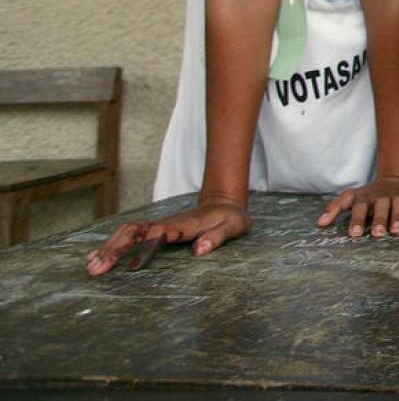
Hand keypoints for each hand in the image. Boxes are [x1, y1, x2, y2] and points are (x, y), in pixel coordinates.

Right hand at [85, 197, 250, 275]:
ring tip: (90, 268)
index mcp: (185, 225)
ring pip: (127, 232)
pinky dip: (111, 245)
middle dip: (114, 249)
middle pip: (134, 231)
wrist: (224, 202)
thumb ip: (218, 237)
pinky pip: (128, 234)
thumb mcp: (233, 227)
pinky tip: (95, 258)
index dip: (145, 249)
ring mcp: (158, 225)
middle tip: (96, 270)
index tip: (132, 267)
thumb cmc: (230, 218)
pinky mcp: (154, 229)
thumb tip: (199, 251)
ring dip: (108, 248)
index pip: (159, 235)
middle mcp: (166, 223)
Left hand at [317, 174, 398, 237]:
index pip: (359, 208)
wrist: (397, 178)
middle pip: (380, 208)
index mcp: (366, 198)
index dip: (356, 220)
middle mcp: (382, 196)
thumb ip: (335, 208)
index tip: (353, 234)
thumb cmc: (370, 195)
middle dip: (379, 221)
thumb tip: (319, 224)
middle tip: (376, 235)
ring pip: (398, 207)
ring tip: (396, 231)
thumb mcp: (351, 197)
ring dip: (397, 218)